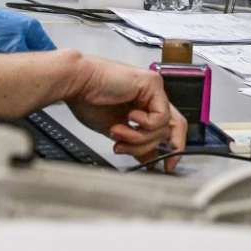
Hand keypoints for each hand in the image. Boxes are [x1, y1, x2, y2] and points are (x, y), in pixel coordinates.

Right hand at [61, 58, 186, 170]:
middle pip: (174, 128)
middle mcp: (152, 97)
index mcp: (144, 106)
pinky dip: (144, 125)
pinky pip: (160, 116)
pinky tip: (128, 117)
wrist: (76, 83)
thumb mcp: (117, 132)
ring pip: (164, 127)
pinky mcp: (152, 84)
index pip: (168, 129)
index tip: (166, 166)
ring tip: (119, 133)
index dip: (171, 149)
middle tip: (148, 161)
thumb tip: (150, 160)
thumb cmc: (88, 100)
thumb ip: (136, 143)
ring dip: (140, 138)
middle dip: (157, 148)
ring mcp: (154, 89)